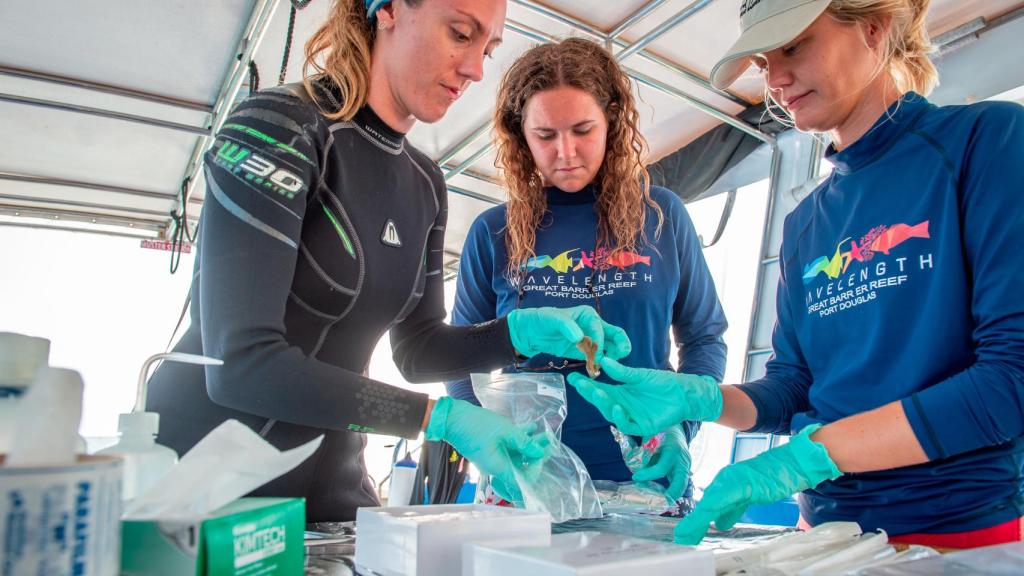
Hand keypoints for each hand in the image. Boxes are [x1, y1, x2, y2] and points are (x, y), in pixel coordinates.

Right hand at [425, 397, 548, 500]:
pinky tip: (531, 426)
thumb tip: (540, 452)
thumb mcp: (504, 431)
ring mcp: (493, 456)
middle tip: (549, 443)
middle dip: (536, 455)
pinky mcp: (490, 447)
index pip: (522, 480)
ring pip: (516, 454)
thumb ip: (523, 442)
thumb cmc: (475, 426)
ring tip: (544, 433)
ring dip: (530, 444)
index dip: (535, 469)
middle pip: (521, 466)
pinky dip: (520, 437)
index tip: (541, 454)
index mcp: (498, 467)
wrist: (452, 418)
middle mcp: (497, 465)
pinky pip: (509, 445)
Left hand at [507, 306, 630, 360]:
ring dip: (610, 358)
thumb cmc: (541, 320)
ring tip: (602, 367)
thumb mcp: (552, 318)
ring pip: (609, 348)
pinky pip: (596, 358)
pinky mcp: (584, 351)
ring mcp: (590, 339)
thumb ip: (566, 326)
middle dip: (620, 346)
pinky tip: (594, 372)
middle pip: (615, 335)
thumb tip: (580, 337)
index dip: (600, 342)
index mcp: (588, 315)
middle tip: (618, 358)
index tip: (596, 354)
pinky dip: (598, 365)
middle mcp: (593, 326)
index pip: (601, 329)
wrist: (530, 332)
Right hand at [567, 358, 720, 435]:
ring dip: (604, 405)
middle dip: (590, 394)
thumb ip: (622, 372)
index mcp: (619, 392)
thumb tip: (604, 360)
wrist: (683, 394)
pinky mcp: (641, 426)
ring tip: (599, 394)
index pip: (598, 389)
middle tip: (582, 384)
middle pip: (601, 402)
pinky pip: (627, 425)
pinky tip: (616, 407)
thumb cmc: (661, 384)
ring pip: (611, 413)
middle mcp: (621, 405)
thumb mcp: (640, 375)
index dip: (585, 385)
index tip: (572, 378)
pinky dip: (620, 417)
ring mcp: (630, 416)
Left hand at [632, 425, 691, 501]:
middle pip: (680, 485)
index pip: (661, 469)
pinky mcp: (685, 471)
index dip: (647, 475)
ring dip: (670, 496)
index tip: (635, 477)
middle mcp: (683, 461)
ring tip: (657, 501)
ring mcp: (686, 467)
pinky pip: (679, 484)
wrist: (674, 429)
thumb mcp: (650, 441)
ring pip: (682, 487)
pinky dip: (671, 491)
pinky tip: (661, 495)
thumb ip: (645, 456)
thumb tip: (637, 473)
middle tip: (655, 502)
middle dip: (668, 496)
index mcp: (673, 451)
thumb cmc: (660, 434)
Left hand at [673, 424, 841, 544]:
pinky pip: (727, 497)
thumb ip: (733, 508)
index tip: (686, 534)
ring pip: (712, 503)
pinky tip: (707, 517)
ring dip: (699, 520)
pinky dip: (715, 508)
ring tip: (687, 534)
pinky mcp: (745, 482)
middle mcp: (725, 479)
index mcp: (724, 482)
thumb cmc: (771, 478)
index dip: (696, 520)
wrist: (791, 462)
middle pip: (706, 505)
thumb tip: (719, 524)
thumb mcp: (748, 496)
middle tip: (682, 538)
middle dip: (693, 523)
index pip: (707, 504)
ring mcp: (734, 480)